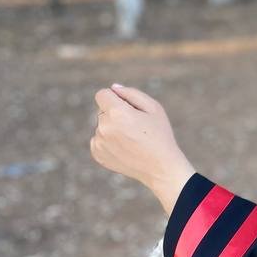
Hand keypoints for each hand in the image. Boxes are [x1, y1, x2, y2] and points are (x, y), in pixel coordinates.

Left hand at [90, 83, 195, 214]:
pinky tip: (124, 148)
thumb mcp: (153, 108)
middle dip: (115, 113)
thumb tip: (113, 88)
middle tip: (135, 126)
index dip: (115, 97)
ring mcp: (99, 142)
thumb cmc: (160, 135)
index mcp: (117, 112)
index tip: (126, 106)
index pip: (102, 94)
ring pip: (101, 125)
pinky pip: (98, 139)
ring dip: (112, 128)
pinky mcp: (97, 154)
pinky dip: (108, 141)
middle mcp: (104, 127)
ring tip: (132, 140)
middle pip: (102, 110)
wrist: (160, 167)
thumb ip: (131, 93)